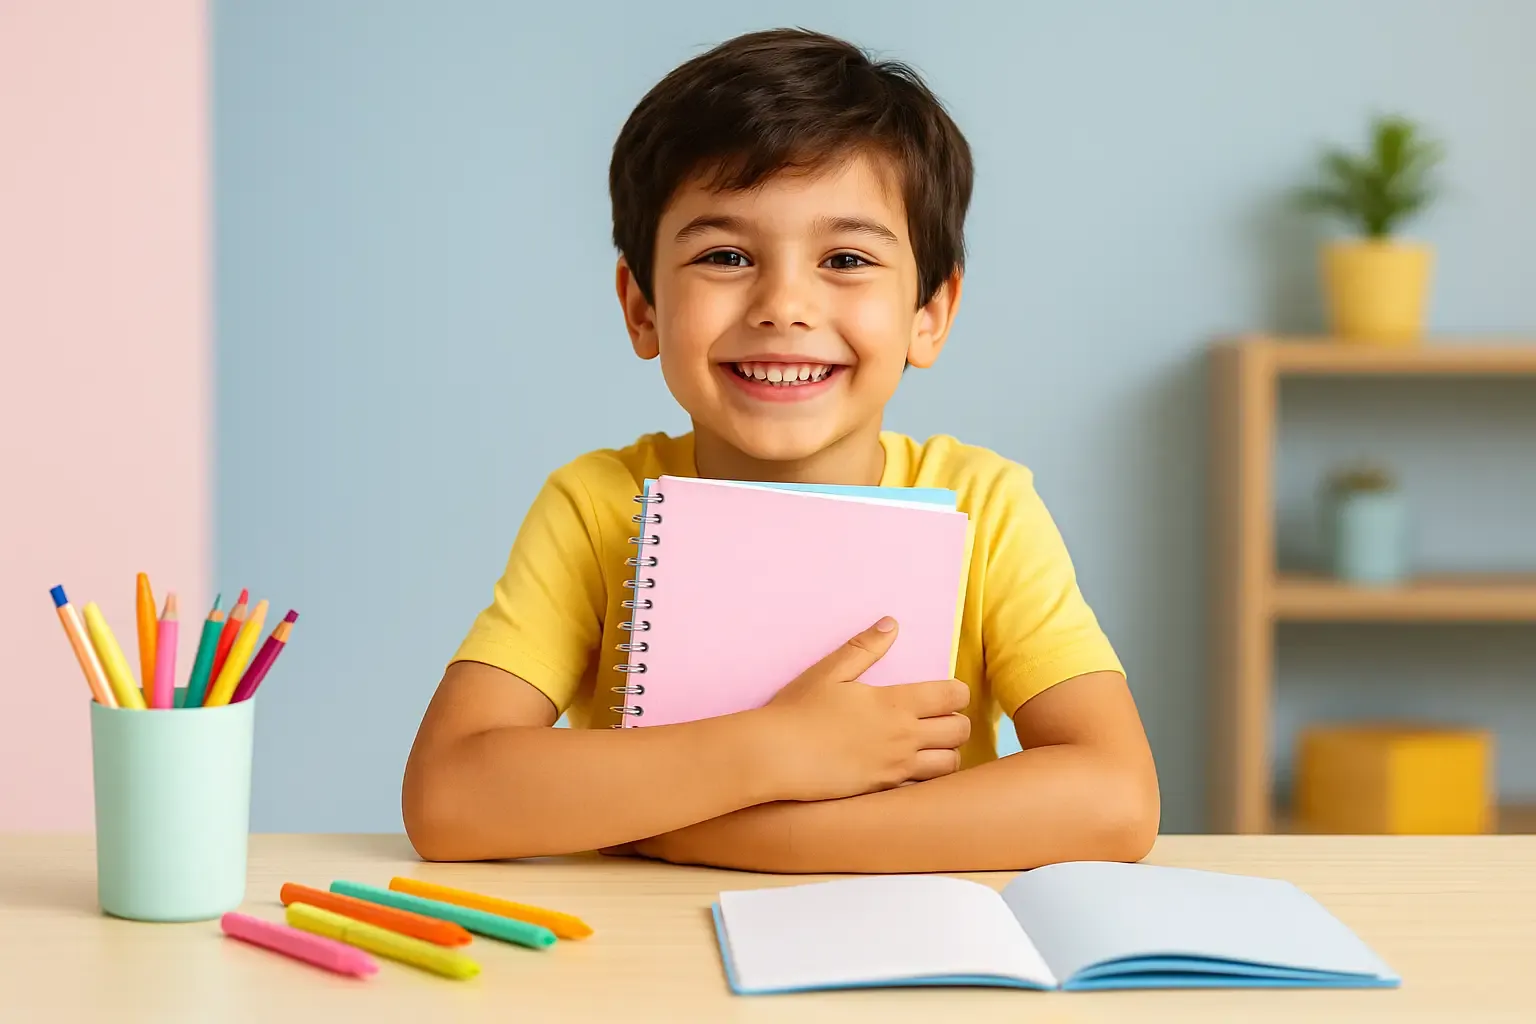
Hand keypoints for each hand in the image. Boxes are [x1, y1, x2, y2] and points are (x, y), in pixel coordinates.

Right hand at [759, 617, 970, 801]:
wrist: (776, 756)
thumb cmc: (798, 710)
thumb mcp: (830, 672)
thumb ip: (865, 648)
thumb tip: (892, 623)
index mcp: (895, 703)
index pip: (953, 696)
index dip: (957, 692)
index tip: (945, 692)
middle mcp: (904, 736)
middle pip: (960, 731)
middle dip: (958, 721)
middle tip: (940, 718)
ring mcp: (896, 768)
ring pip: (950, 764)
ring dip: (948, 753)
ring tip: (931, 746)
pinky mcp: (884, 791)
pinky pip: (924, 789)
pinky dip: (927, 780)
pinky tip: (910, 770)